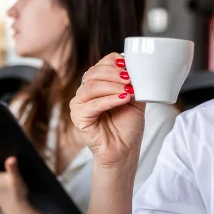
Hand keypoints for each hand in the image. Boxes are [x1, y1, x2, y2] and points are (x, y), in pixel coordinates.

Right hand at [70, 53, 145, 168]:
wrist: (124, 150)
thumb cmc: (127, 127)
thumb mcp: (134, 99)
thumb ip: (133, 83)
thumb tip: (135, 68)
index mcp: (96, 85)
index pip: (100, 65)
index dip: (113, 62)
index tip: (129, 67)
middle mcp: (85, 92)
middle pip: (94, 72)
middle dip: (114, 73)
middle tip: (130, 79)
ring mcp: (79, 104)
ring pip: (92, 86)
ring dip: (113, 86)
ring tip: (128, 91)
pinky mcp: (78, 117)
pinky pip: (93, 104)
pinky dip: (109, 100)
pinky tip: (123, 99)